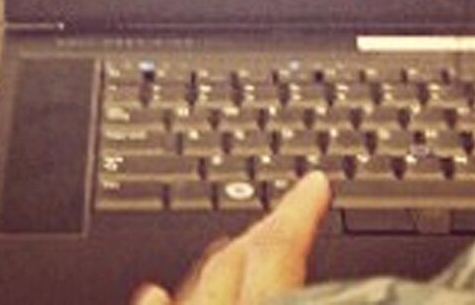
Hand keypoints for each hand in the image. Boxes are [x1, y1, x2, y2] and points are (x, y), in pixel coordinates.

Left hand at [128, 171, 331, 304]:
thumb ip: (299, 289)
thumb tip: (319, 271)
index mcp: (260, 304)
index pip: (278, 250)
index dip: (300, 211)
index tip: (315, 182)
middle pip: (232, 258)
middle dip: (264, 230)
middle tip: (289, 212)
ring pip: (194, 280)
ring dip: (221, 260)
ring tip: (241, 244)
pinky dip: (162, 301)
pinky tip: (155, 291)